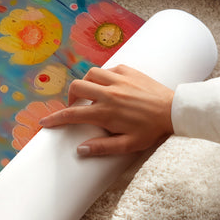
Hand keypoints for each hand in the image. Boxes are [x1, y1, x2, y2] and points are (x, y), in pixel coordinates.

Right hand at [39, 64, 174, 156]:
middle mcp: (108, 93)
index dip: (55, 118)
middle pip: (76, 88)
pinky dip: (104, 76)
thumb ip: (103, 147)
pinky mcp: (129, 71)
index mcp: (106, 112)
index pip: (72, 114)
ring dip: (86, 84)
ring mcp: (118, 79)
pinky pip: (108, 69)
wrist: (175, 110)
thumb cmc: (152, 130)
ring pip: (90, 74)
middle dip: (70, 97)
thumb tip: (80, 150)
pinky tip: (109, 86)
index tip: (45, 122)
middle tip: (75, 107)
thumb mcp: (129, 145)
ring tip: (91, 94)